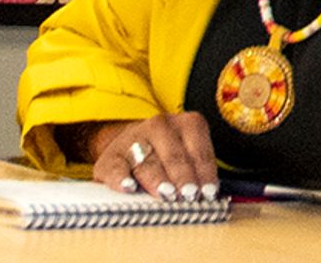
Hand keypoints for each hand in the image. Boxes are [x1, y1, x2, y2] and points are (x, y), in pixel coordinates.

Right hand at [84, 113, 220, 200]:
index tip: (209, 193)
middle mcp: (161, 126)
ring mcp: (134, 139)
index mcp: (188, 123)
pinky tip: (129, 188)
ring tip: (167, 194)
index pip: (199, 151)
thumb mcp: (188, 155)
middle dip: (183, 177)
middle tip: (189, 195)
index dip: (205, 173)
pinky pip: (116, 167)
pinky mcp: (110, 156)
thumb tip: (208, 197)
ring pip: (148, 162)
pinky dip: (122, 178)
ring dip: (158, 180)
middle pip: (175, 155)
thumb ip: (197, 172)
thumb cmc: (168, 156)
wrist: (130, 146)